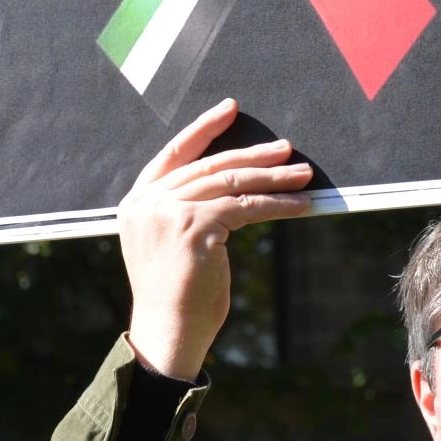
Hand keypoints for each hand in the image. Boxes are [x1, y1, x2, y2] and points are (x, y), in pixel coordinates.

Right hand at [118, 98, 313, 379]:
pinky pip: (247, 207)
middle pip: (211, 165)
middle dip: (254, 155)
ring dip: (274, 178)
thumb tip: (231, 184)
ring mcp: (169, 211)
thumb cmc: (175, 294)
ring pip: (233, 183)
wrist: (167, 331)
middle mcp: (148, 201)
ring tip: (304, 175)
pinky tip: (302, 205)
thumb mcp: (170, 242)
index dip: (203, 129)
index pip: (173, 152)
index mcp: (136, 202)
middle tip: (286, 149)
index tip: (230, 109)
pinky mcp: (195, 225)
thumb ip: (184, 209)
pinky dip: (278, 204)